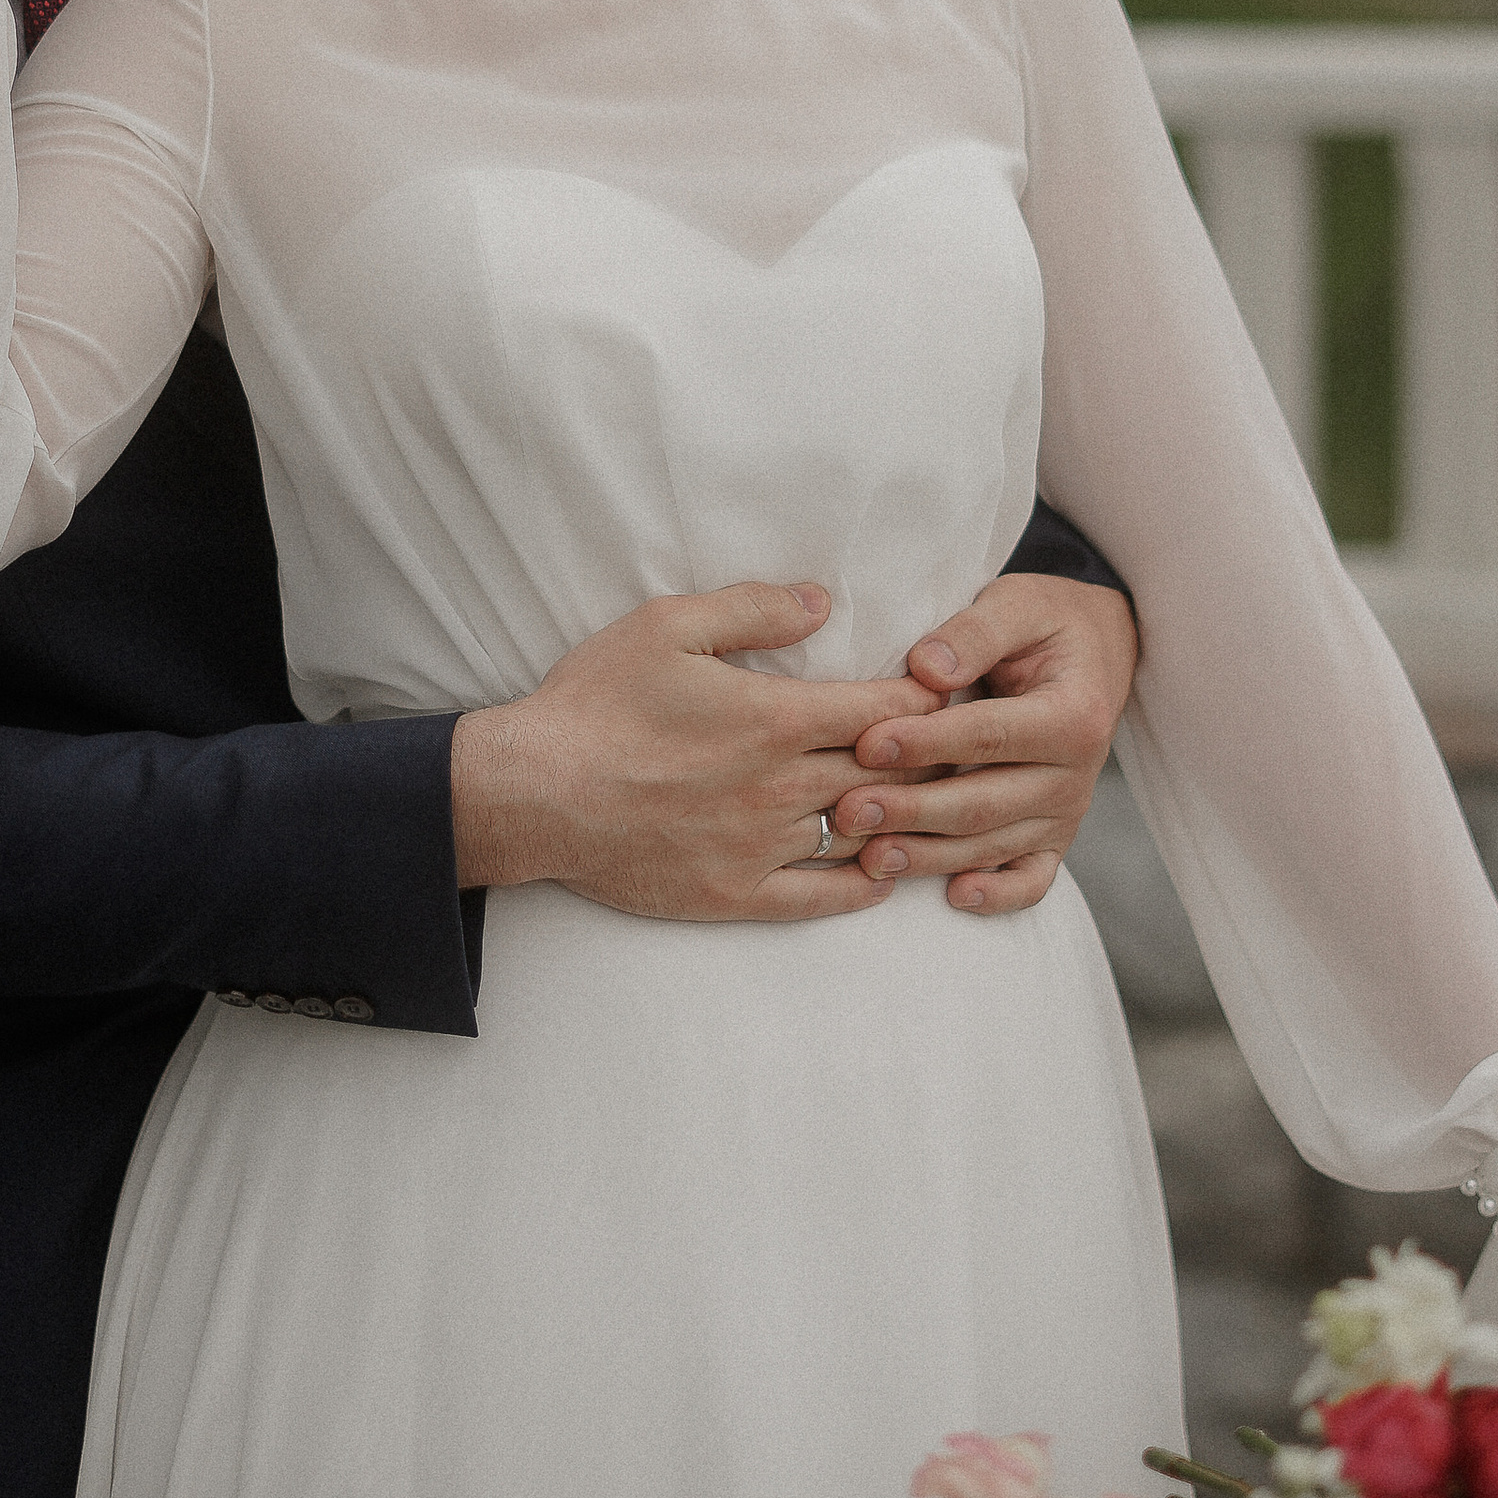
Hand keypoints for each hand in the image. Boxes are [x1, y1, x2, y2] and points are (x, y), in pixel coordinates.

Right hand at [450, 581, 944, 925]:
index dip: (930, 698)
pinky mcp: (736, 895)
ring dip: (907, 820)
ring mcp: (761, 847)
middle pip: (890, 773)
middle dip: (933, 757)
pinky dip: (863, 885)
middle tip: (966, 747)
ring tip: (938, 806)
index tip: (952, 689)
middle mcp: (780, 787)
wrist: (531, 793)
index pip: (887, 709)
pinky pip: (821, 897)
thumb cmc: (595, 702)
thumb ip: (753, 608)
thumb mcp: (667, 625)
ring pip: (865, 834)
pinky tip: (882, 871)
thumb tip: (823, 600)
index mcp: (774, 718)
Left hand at [827, 574, 1139, 914]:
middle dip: (912, 809)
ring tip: (870, 856)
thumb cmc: (1046, 624)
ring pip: (993, 846)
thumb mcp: (1018, 604)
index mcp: (1072, 714)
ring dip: (930, 856)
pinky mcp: (1055, 838)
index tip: (868, 744)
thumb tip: (926, 669)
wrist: (1097, 652)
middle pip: (984, 802)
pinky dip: (998, 896)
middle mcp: (1075, 774)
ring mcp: (1066, 813)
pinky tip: (953, 897)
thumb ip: (973, 633)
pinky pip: (1031, 880)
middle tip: (849, 809)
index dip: (927, 742)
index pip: (989, 735)